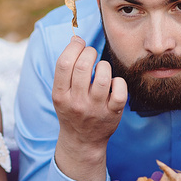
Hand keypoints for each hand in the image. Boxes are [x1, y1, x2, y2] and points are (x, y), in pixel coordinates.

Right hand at [52, 36, 127, 180]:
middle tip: (91, 54)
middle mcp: (76, 102)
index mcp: (60, 95)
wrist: (81, 141)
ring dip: (104, 66)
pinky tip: (113, 83)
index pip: (64, 63)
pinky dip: (119, 82)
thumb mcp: (61, 93)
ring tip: (102, 68)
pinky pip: (120, 91)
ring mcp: (95, 109)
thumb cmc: (71, 109)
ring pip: (104, 77)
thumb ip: (66, 68)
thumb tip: (76, 39)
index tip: (79, 44)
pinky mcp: (112, 113)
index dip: (74, 47)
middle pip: (83, 66)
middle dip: (90, 52)